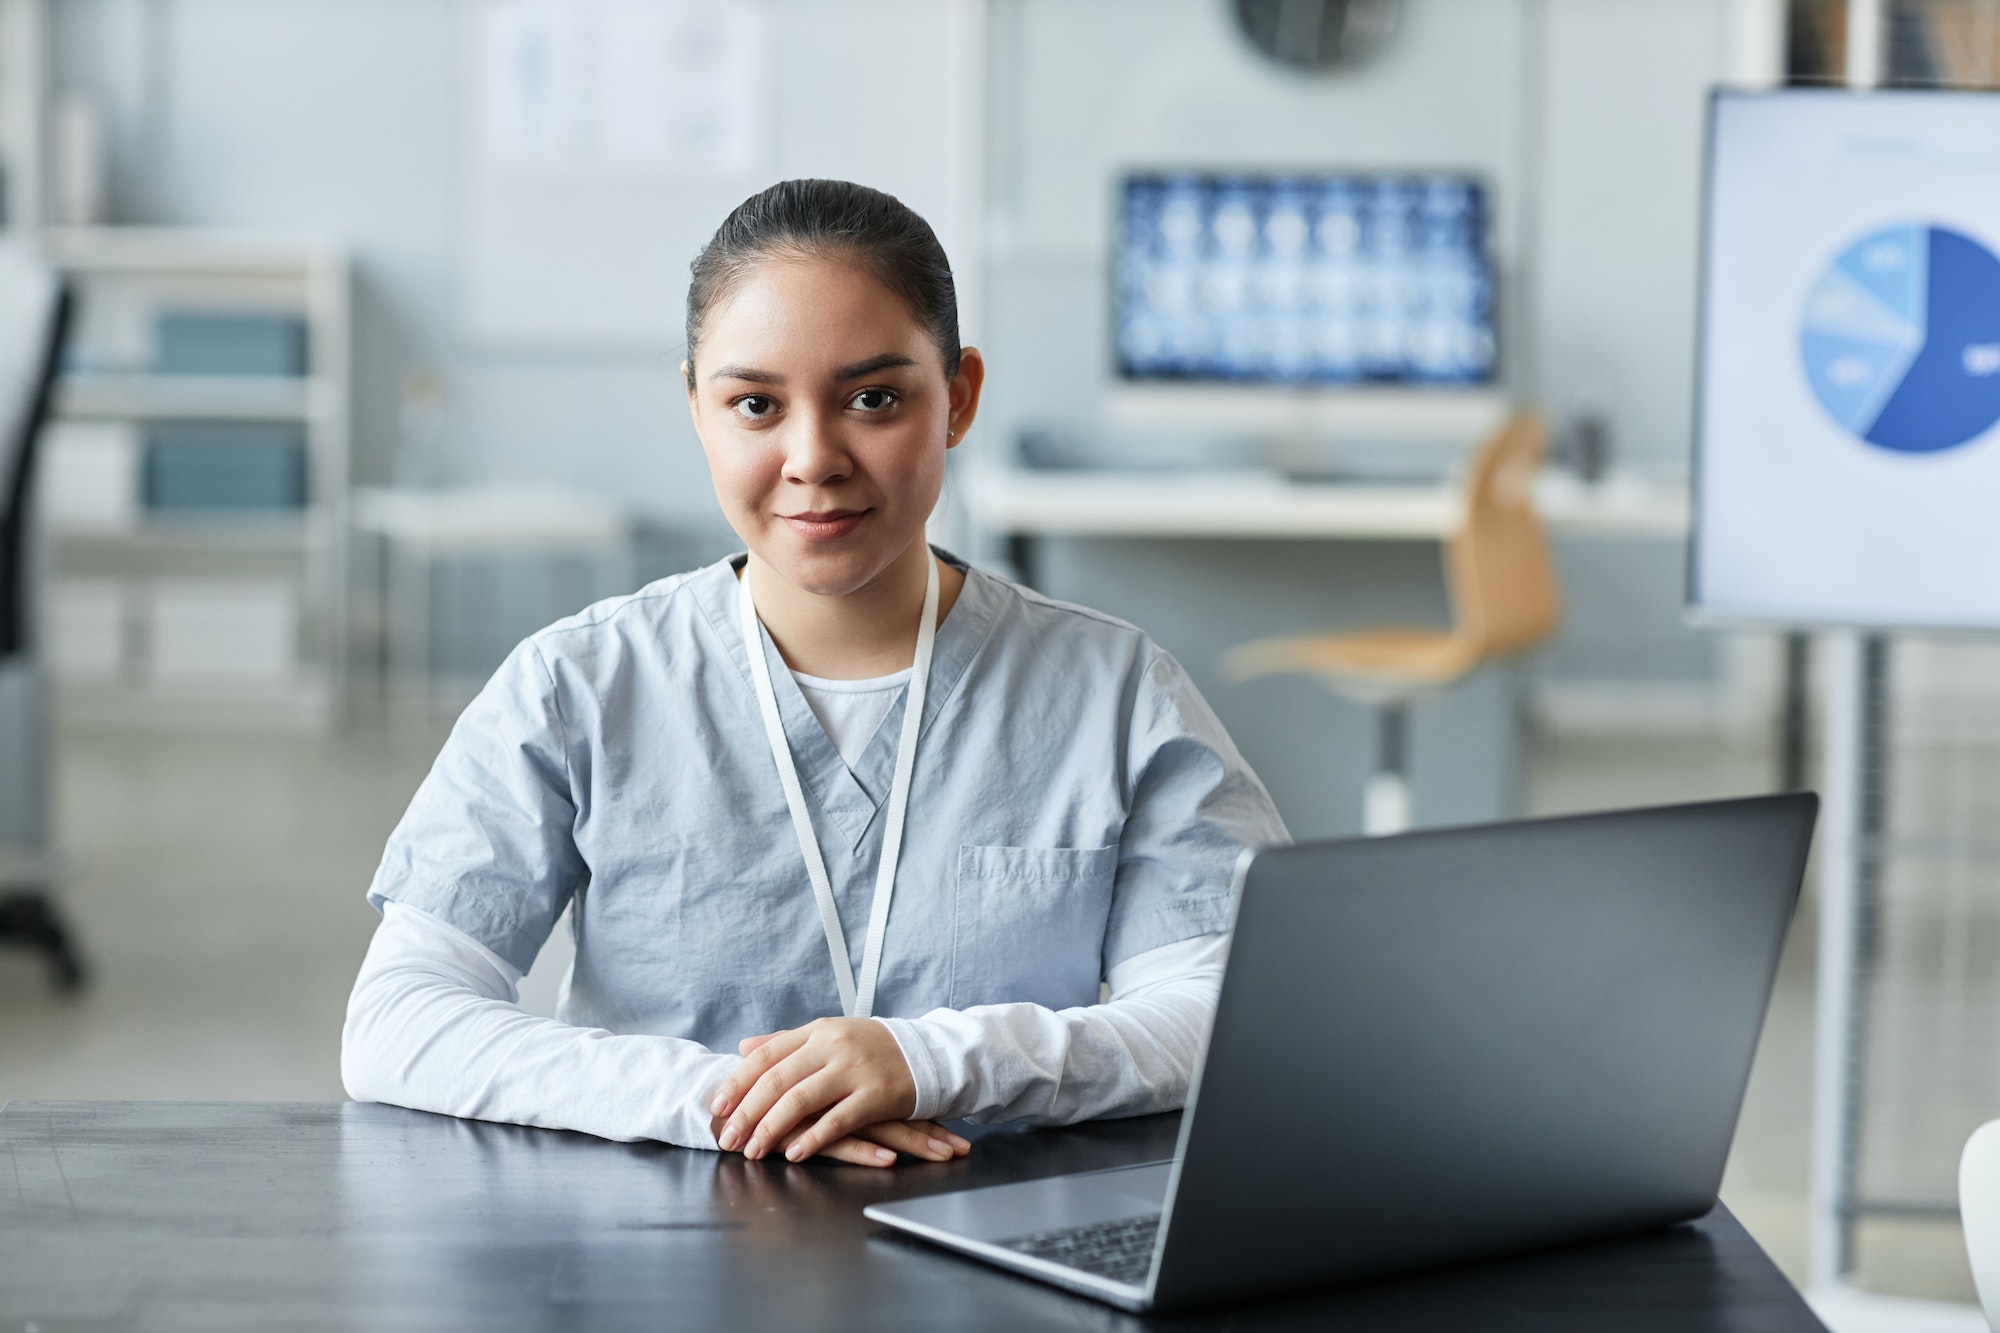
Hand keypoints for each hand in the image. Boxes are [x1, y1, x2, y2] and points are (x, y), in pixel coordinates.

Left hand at [709, 1017, 967, 1163]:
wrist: (931, 1053)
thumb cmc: (875, 1049)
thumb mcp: (830, 1036)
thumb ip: (786, 1043)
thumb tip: (744, 1048)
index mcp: (818, 1032)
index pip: (766, 1056)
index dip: (738, 1082)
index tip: (716, 1107)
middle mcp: (832, 1046)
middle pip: (777, 1079)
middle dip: (746, 1112)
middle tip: (727, 1138)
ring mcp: (854, 1069)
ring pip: (800, 1099)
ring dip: (771, 1128)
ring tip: (752, 1150)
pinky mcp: (877, 1094)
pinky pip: (837, 1120)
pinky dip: (812, 1138)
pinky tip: (794, 1154)